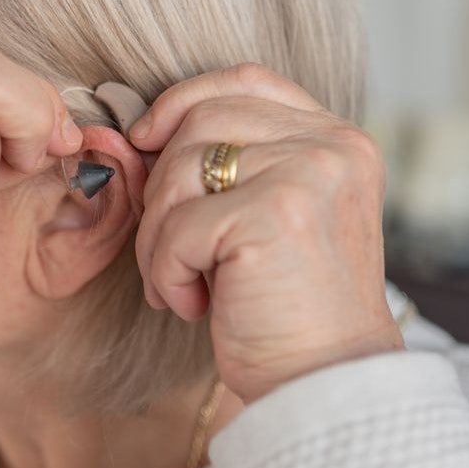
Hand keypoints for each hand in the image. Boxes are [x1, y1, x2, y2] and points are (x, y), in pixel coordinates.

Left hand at [131, 64, 402, 403]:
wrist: (326, 386)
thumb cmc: (290, 310)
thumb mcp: (272, 217)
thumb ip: (232, 164)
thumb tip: (129, 135)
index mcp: (339, 140)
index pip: (245, 81)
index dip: (183, 102)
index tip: (146, 140)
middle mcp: (332, 147)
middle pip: (202, 120)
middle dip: (161, 184)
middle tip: (167, 247)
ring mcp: (307, 175)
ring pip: (181, 170)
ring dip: (158, 235)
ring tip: (180, 282)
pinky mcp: (273, 215)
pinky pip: (176, 226)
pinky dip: (166, 272)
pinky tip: (194, 305)